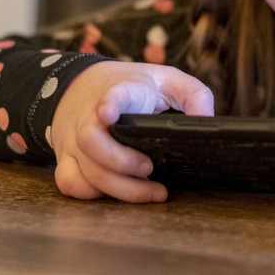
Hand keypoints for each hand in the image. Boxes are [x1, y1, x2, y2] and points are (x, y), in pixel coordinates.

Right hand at [51, 62, 213, 202]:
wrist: (79, 85)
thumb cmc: (132, 87)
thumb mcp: (167, 80)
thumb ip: (194, 95)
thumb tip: (207, 121)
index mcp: (120, 93)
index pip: (112, 96)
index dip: (109, 105)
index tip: (108, 112)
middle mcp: (89, 117)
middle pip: (91, 142)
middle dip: (121, 163)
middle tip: (150, 169)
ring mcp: (74, 139)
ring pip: (84, 170)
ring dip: (118, 188)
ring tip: (152, 191)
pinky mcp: (66, 157)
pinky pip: (70, 183)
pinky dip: (92, 194)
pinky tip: (118, 192)